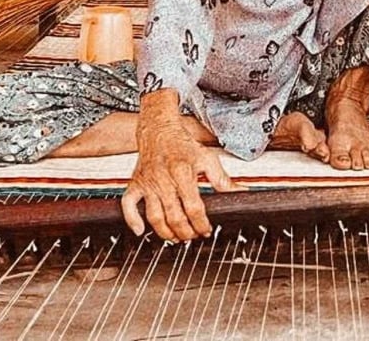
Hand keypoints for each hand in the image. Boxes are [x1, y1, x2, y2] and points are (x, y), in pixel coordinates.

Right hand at [121, 117, 240, 240]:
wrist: (158, 129)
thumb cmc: (182, 144)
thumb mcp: (207, 159)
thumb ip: (222, 180)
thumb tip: (239, 193)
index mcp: (183, 173)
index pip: (193, 208)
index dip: (201, 224)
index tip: (207, 230)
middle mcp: (164, 180)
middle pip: (175, 217)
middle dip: (186, 233)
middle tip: (193, 236)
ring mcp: (148, 183)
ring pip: (154, 216)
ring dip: (165, 233)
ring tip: (175, 238)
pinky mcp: (135, 183)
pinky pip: (128, 204)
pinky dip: (132, 220)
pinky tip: (140, 230)